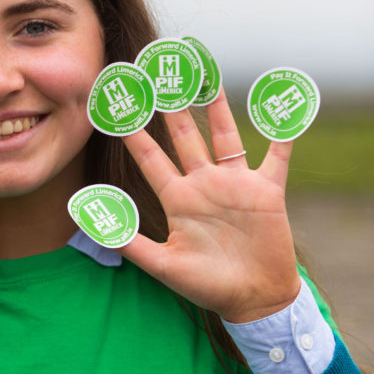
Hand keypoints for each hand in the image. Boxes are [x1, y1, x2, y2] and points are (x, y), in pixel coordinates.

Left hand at [119, 89, 299, 323]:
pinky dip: (282, 134)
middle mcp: (203, 184)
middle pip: (184, 135)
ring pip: (224, 135)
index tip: (116, 105)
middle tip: (159, 72)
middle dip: (171, 105)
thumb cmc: (208, 287)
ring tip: (206, 74)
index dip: (133, 132)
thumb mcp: (164, 265)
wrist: (254, 300)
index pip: (150, 157)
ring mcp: (235, 185)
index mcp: (177, 199)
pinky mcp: (267, 191)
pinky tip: (283, 109)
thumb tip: (89, 219)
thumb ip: (129, 240)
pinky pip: (276, 156)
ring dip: (217, 106)